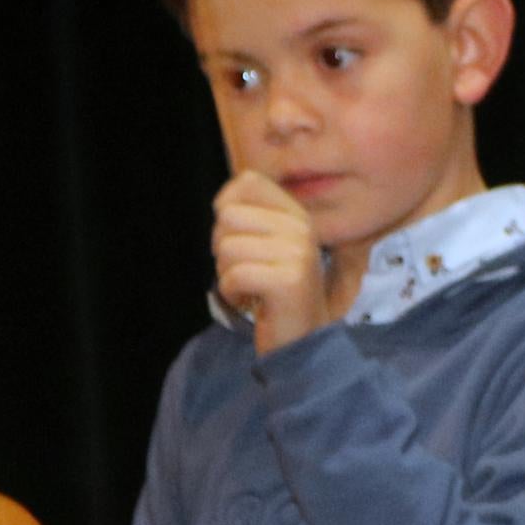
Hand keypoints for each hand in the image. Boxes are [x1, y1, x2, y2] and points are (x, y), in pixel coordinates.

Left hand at [211, 172, 328, 352]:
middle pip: (229, 215)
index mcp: (297, 215)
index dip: (227, 204)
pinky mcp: (289, 281)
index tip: (236, 236)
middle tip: (245, 270)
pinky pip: (234, 275)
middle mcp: (302, 229)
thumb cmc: (274, 295)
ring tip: (250, 288)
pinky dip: (231, 293)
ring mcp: (299, 254)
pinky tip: (251, 302)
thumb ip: (249, 219)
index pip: (249, 181)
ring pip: (227, 247)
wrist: (302, 342)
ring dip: (227, 274)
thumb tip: (222, 203)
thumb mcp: (267, 247)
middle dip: (222, 247)